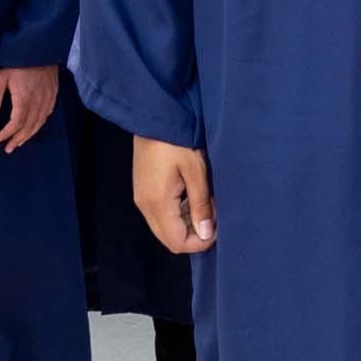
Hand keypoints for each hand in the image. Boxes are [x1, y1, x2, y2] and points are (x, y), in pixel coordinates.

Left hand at [0, 66, 59, 151]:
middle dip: (18, 139)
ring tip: (20, 142)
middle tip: (9, 148)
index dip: (7, 133)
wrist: (40, 46)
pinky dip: (40, 123)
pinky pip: (48, 113)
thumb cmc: (17, 60)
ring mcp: (48, 97)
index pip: (16, 123)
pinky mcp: (53, 92)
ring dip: (29, 134)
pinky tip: (36, 125)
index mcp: (24, 98)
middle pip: (29, 126)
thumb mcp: (1, 76)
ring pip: (40, 122)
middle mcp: (38, 101)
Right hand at [134, 137, 215, 253]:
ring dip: (187, 223)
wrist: (154, 118)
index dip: (199, 242)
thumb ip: (201, 205)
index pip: (177, 242)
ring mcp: (142, 198)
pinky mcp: (143, 190)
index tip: (218, 228)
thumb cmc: (177, 141)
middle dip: (194, 235)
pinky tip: (193, 195)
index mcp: (157, 203)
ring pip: (165, 227)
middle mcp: (145, 206)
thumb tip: (206, 234)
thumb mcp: (195, 171)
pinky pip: (161, 214)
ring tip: (207, 203)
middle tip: (214, 216)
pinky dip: (178, 213)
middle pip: (169, 239)